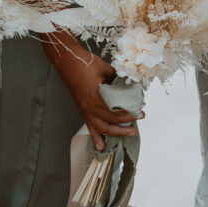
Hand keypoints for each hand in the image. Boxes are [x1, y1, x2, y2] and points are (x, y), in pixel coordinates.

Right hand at [43, 33, 138, 150]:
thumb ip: (118, 80)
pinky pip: (90, 126)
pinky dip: (96, 137)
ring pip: (101, 128)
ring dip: (115, 133)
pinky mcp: (82, 109)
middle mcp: (88, 106)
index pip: (115, 111)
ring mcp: (84, 109)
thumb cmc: (84, 62)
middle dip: (127, 123)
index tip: (140, 109)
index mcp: (94, 96)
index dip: (129, 113)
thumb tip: (130, 87)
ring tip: (128, 133)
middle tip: (139, 120)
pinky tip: (100, 146)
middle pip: (110, 122)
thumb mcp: (106, 69)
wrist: (67, 60)